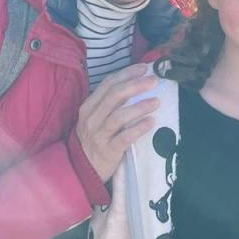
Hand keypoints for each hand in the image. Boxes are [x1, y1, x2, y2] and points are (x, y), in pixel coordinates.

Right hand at [75, 64, 158, 181]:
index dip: (127, 73)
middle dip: (136, 85)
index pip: (108, 84)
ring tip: (156, 102)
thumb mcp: (95, 118)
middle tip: (154, 81)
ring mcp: (98, 135)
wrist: (81, 170)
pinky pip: (125, 137)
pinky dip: (139, 128)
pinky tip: (151, 122)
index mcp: (88, 107)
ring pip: (119, 116)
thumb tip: (136, 84)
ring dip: (140, 106)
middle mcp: (91, 119)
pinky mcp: (108, 151)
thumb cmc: (94, 139)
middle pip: (114, 96)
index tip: (144, 68)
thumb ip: (111, 103)